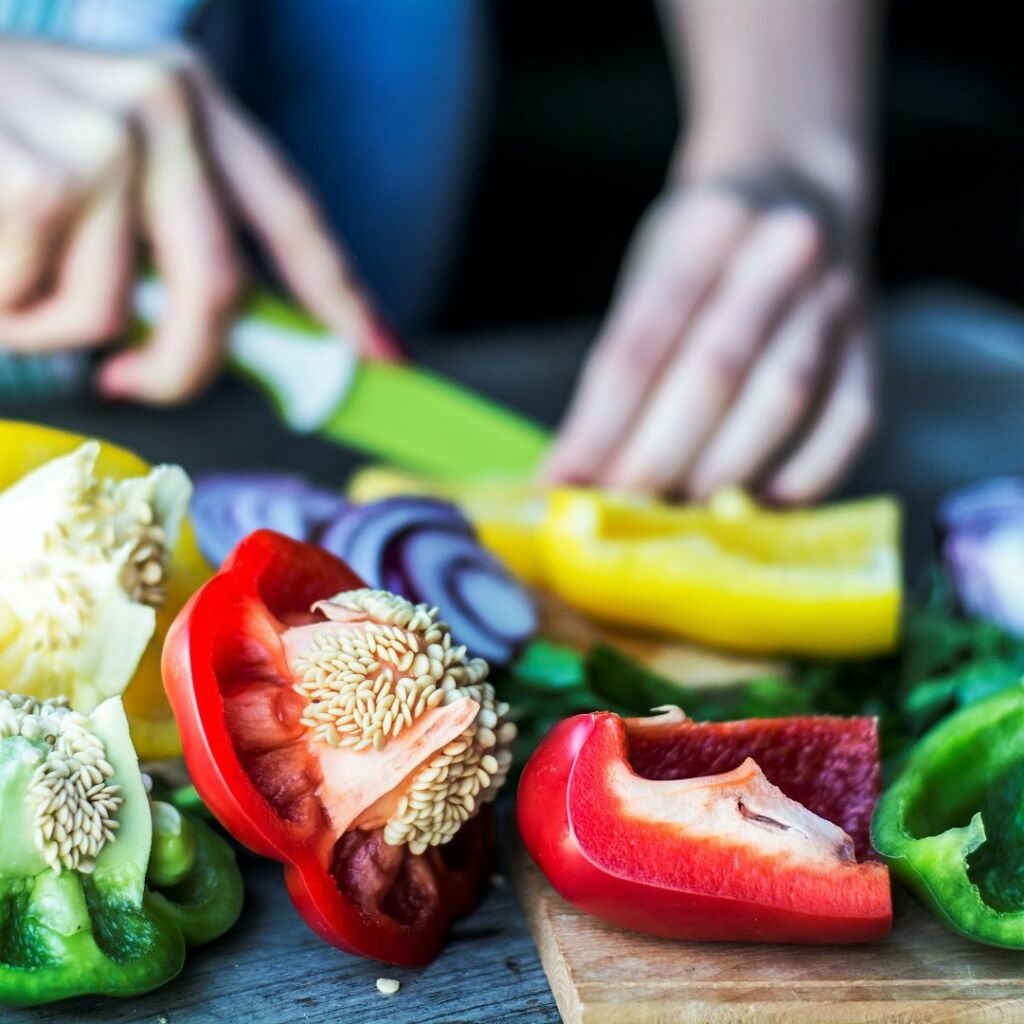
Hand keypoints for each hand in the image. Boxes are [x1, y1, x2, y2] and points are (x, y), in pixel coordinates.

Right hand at [0, 40, 384, 403]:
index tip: (382, 356)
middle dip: (180, 364)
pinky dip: (1, 310)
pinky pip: (44, 307)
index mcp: (191, 101)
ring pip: (115, 310)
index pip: (291, 214)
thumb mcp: (96, 172)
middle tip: (134, 381)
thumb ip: (168, 239)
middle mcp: (163, 103)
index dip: (342, 295)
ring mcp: (103, 133)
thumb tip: (238, 330)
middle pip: (219, 290)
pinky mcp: (41, 175)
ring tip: (2, 269)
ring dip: (50, 323)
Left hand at [544, 180, 874, 503]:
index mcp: (706, 225)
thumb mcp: (649, 272)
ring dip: (723, 472)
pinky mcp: (871, 344)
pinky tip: (759, 511)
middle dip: (656, 457)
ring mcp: (837, 297)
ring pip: (782, 398)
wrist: (799, 186)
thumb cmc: (703, 251)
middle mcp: (781, 252)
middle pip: (712, 373)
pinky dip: (804, 476)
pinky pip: (849, 421)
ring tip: (675, 520)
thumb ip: (624, 363)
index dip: (597, 425)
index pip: (640, 342)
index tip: (561, 482)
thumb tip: (581, 469)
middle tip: (615, 514)